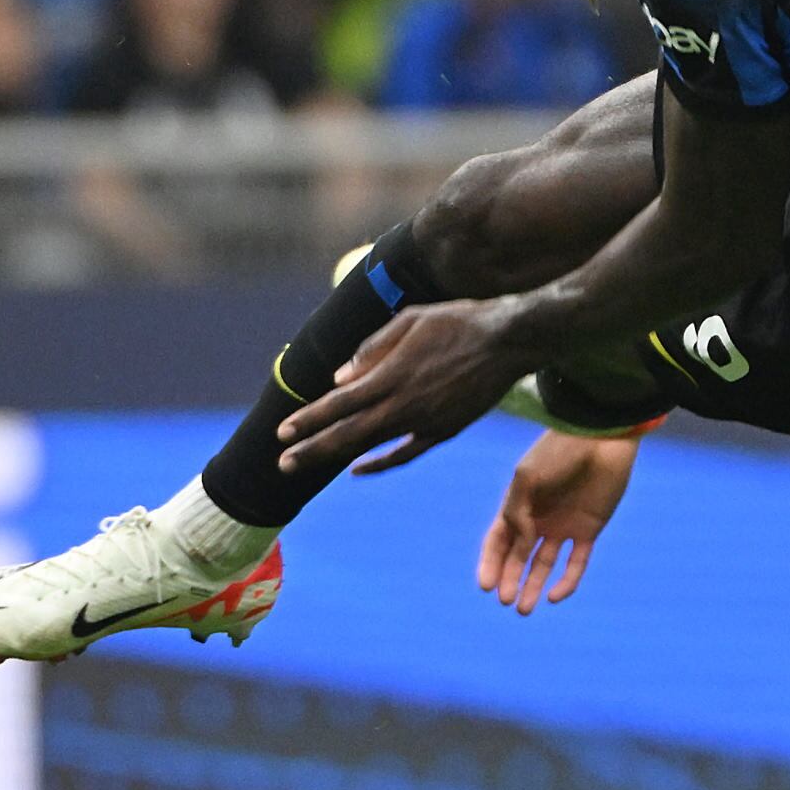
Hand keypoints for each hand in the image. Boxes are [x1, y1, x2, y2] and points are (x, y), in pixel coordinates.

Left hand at [278, 297, 533, 477]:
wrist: (508, 340)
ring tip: (306, 465)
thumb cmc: (457, 321)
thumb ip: (372, 349)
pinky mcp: (443, 431)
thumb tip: (339, 377)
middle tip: (282, 463)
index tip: (281, 432)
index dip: (308, 419)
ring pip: (370, 445)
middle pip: (347, 433)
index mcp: (390, 375)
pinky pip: (404, 453)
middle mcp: (403, 404)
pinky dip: (379, 463)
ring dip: (335, 456)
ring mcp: (423, 421)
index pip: (338, 403)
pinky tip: (358, 469)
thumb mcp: (410, 320)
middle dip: (311, 448)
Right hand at [479, 432, 638, 613]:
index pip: (498, 540)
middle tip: (505, 601)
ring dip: (532, 586)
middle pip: (518, 557)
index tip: (485, 586)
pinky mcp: (588, 531)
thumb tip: (520, 546)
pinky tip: (553, 596)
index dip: (490, 563)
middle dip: (509, 579)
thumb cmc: (559, 453)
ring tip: (523, 609)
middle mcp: (539, 518)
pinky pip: (576, 563)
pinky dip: (565, 582)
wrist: (601, 439)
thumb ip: (517, 514)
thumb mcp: (527, 478)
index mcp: (518, 503)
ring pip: (543, 564)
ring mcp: (563, 526)